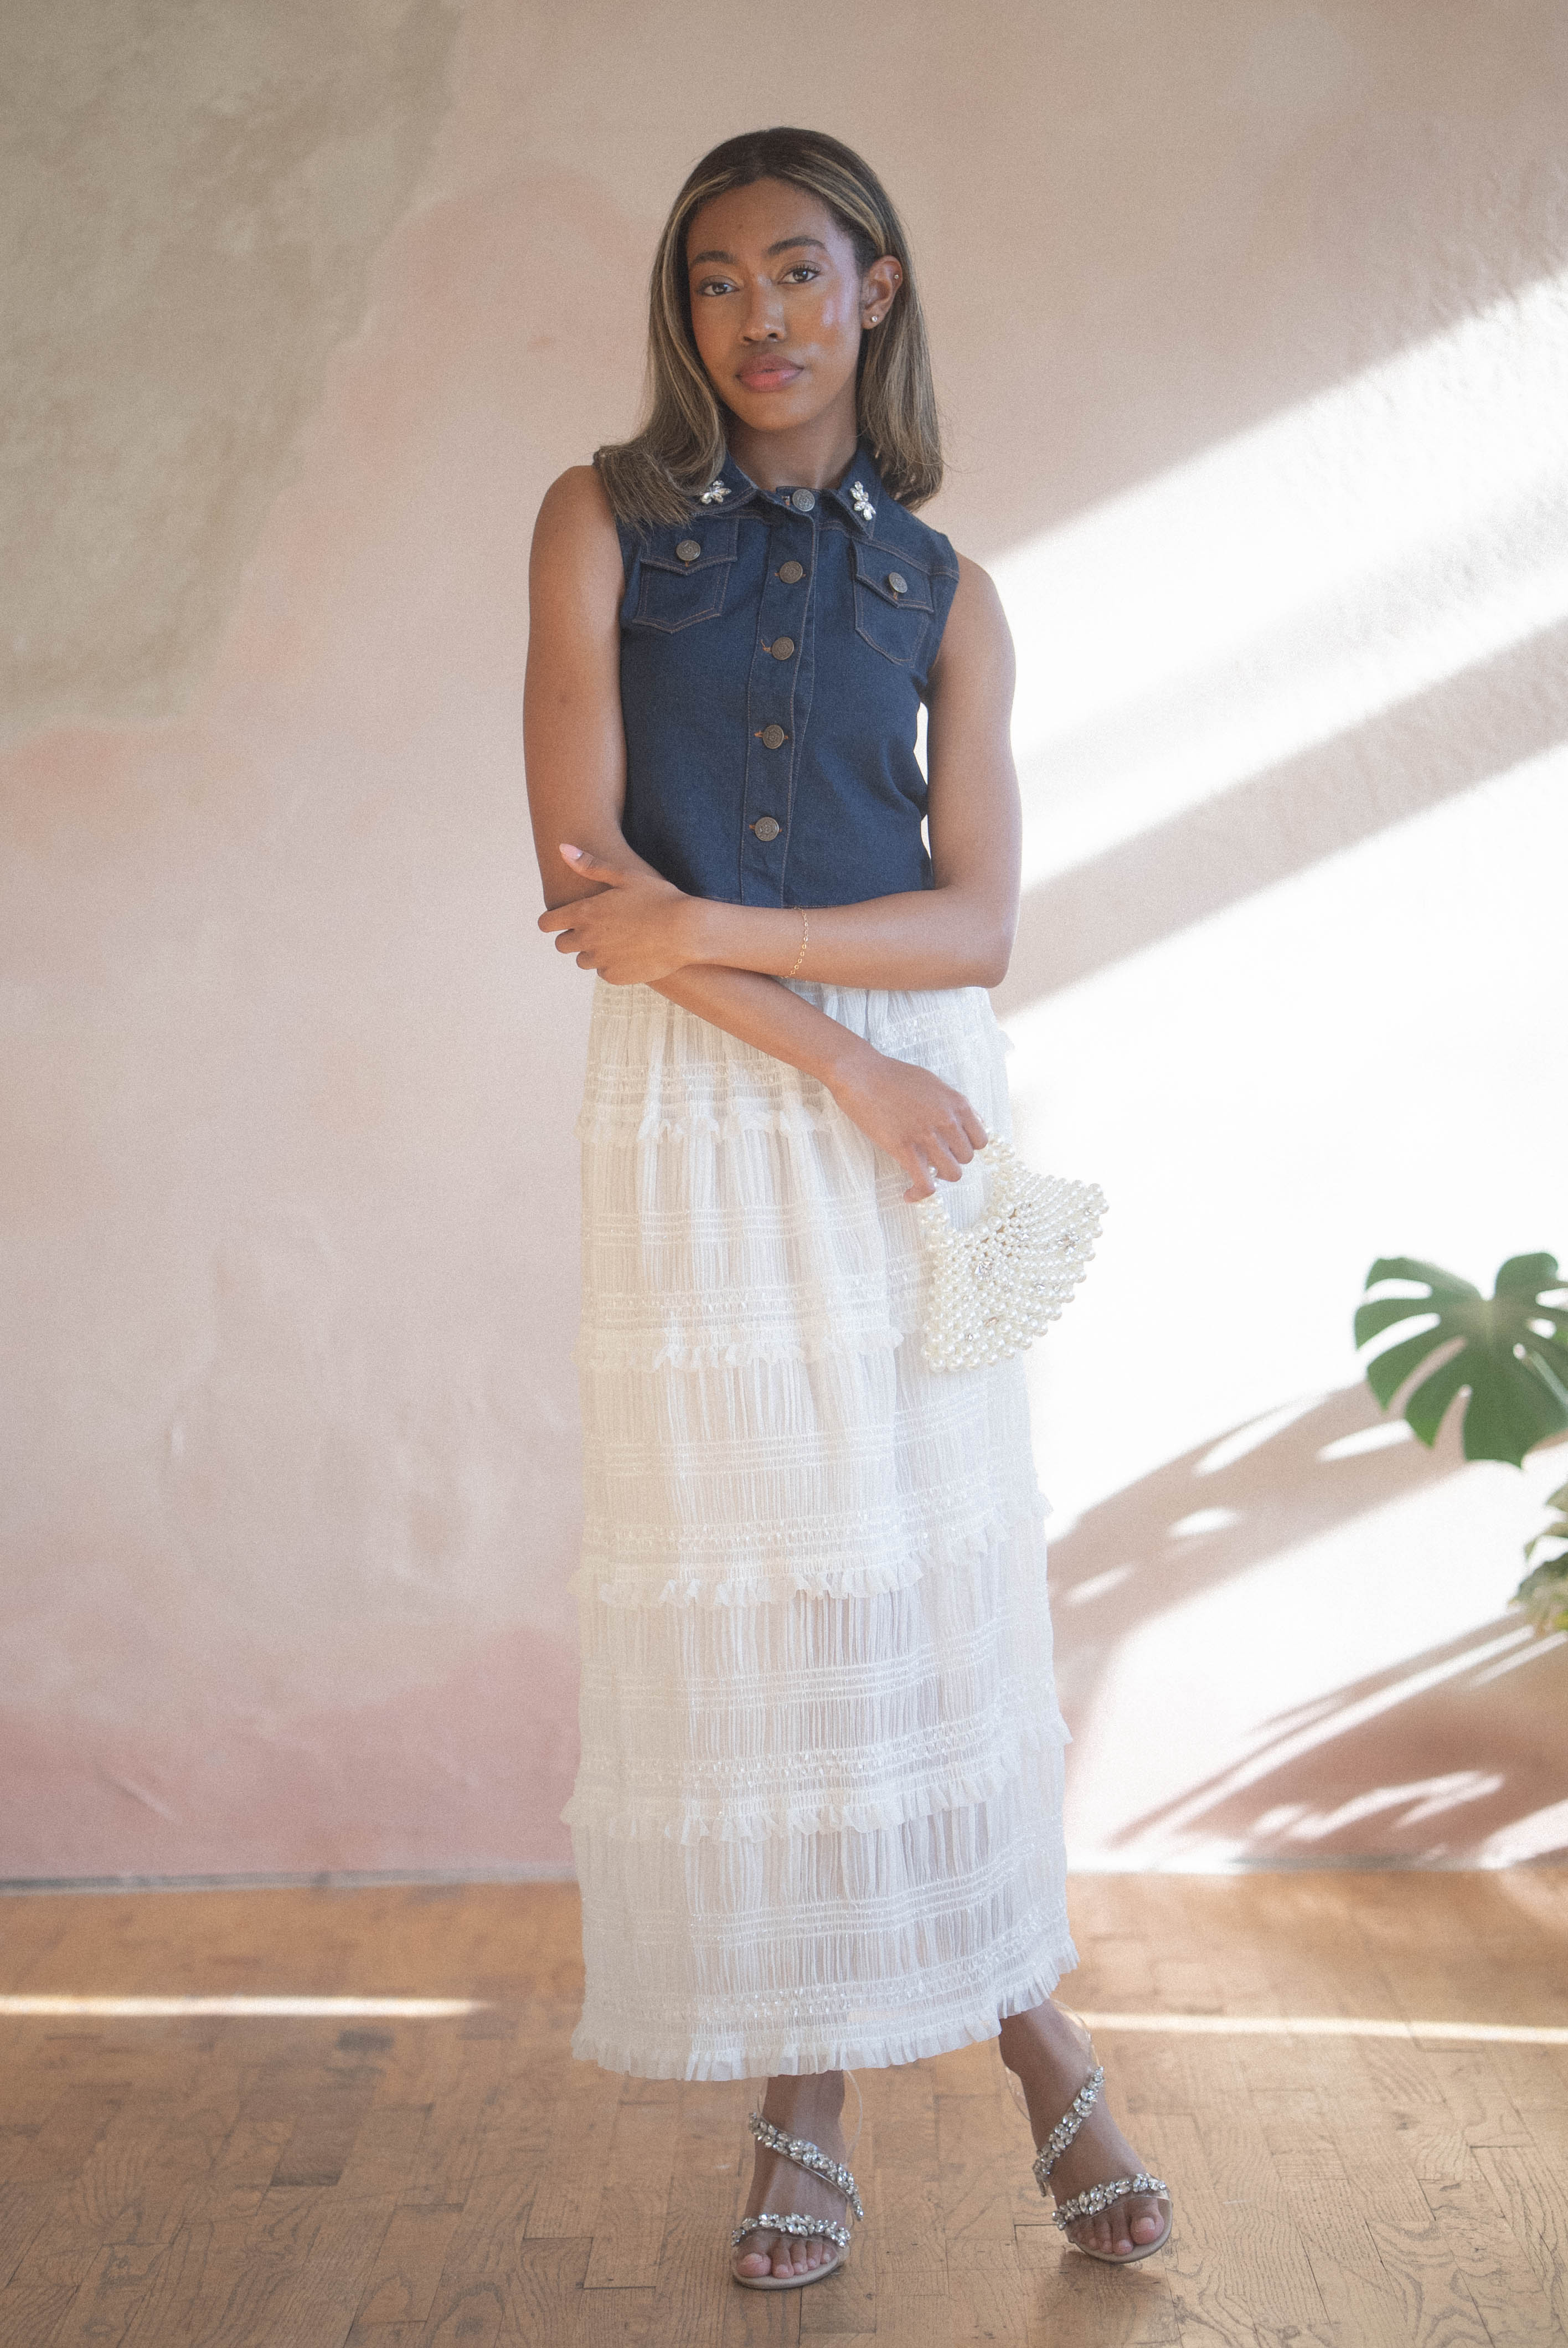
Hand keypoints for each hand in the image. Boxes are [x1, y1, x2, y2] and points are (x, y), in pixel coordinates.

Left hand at [538, 846, 694, 984]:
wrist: (686, 931)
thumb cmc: (658, 898)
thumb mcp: (625, 875)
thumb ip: (589, 865)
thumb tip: (561, 848)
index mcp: (584, 912)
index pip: (547, 923)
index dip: (551, 921)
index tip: (560, 920)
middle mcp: (587, 939)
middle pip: (561, 945)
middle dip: (573, 937)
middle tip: (595, 928)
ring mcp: (600, 960)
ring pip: (583, 960)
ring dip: (593, 952)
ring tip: (617, 939)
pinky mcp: (615, 976)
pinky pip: (604, 972)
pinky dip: (612, 965)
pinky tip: (630, 952)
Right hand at [824, 1043, 987, 1200]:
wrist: (862, 1075)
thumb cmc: (894, 1077)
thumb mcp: (933, 1083)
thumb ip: (952, 1105)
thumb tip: (969, 1122)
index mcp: (957, 1104)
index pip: (980, 1140)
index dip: (966, 1147)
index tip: (952, 1148)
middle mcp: (948, 1121)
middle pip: (966, 1159)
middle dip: (951, 1160)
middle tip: (933, 1157)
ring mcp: (927, 1136)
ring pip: (952, 1174)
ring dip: (938, 1176)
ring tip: (924, 1171)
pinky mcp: (905, 1149)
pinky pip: (925, 1184)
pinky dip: (919, 1194)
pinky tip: (908, 1194)